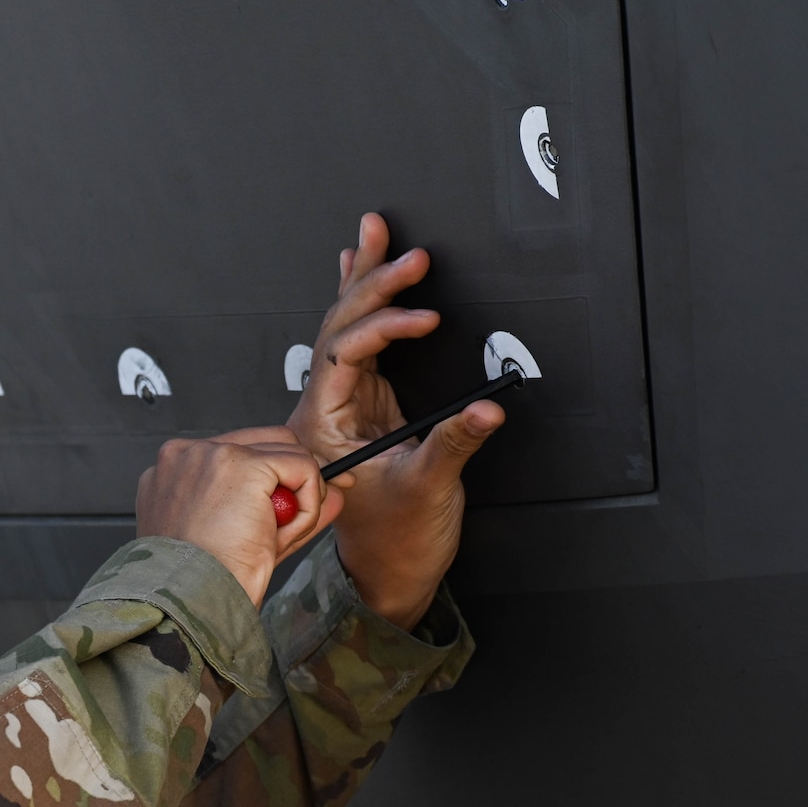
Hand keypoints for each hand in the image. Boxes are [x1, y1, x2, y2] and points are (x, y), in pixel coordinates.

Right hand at [136, 427, 343, 607]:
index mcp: (173, 471)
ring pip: (289, 454)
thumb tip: (333, 494)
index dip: (274, 476)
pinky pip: (302, 469)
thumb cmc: (203, 581)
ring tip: (279, 538)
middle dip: (297, 476)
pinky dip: (308, 505)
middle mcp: (186, 453)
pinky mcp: (244, 465)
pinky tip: (284, 534)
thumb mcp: (247, 539)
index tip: (299, 499)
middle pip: (267, 442)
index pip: (237, 453)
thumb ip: (287, 511)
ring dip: (300, 497)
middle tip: (306, 515)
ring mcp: (213, 454)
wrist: (191, 601)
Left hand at [289, 213, 502, 630]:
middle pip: (341, 329)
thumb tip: (487, 407)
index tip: (424, 318)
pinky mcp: (366, 406)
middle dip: (371, 284)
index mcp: (321, 429)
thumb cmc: (396, 542)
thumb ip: (455, 443)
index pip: (343, 354)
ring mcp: (344, 405)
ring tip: (373, 233)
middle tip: (401, 247)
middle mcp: (325, 411)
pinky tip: (358, 268)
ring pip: (349, 329)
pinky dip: (368, 306)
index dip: (382, 326)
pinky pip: (362, 343)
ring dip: (365, 281)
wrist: (390, 574)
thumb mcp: (428, 490)